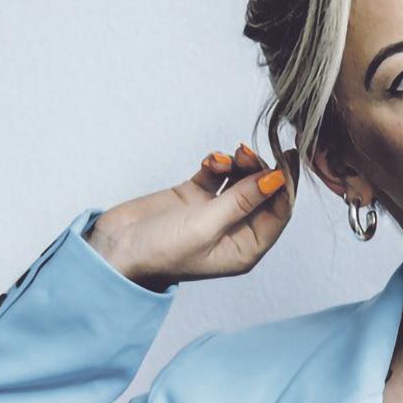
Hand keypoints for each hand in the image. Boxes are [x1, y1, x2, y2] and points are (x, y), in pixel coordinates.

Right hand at [88, 143, 299, 290]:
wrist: (114, 250)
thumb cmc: (161, 251)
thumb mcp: (206, 226)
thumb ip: (241, 200)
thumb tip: (276, 180)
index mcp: (245, 249)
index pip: (279, 213)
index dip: (285, 186)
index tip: (287, 157)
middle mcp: (235, 231)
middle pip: (262, 193)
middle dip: (259, 169)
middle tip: (245, 150)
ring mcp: (215, 212)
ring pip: (241, 180)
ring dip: (238, 163)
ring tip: (225, 156)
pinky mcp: (194, 197)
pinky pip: (217, 175)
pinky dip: (217, 164)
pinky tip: (209, 161)